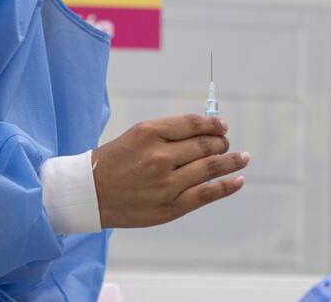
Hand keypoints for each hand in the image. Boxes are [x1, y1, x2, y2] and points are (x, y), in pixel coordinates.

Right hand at [92, 115, 248, 228]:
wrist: (88, 194)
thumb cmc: (115, 161)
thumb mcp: (136, 135)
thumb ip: (170, 131)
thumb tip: (208, 129)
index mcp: (149, 133)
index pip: (193, 124)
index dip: (213, 124)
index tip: (222, 126)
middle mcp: (159, 157)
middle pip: (205, 145)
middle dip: (221, 142)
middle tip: (226, 143)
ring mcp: (165, 184)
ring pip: (210, 167)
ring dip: (232, 160)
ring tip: (242, 158)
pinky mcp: (169, 207)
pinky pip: (206, 194)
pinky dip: (227, 186)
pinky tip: (238, 180)